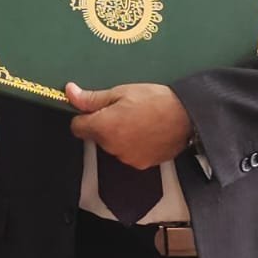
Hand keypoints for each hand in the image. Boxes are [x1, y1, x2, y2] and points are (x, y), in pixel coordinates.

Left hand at [65, 82, 191, 169]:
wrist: (188, 115)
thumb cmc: (154, 100)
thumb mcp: (120, 92)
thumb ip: (92, 98)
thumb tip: (69, 93)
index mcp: (103, 128)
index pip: (77, 128)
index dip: (84, 116)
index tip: (96, 108)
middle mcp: (112, 148)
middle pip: (96, 137)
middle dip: (104, 124)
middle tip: (124, 109)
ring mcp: (127, 159)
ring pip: (113, 146)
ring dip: (120, 135)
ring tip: (139, 120)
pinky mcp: (142, 164)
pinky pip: (129, 154)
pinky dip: (134, 145)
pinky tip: (147, 132)